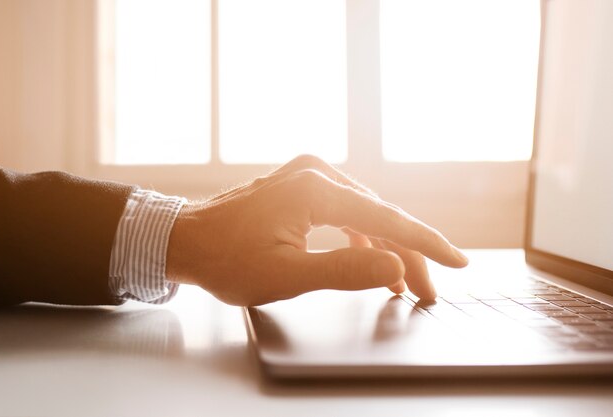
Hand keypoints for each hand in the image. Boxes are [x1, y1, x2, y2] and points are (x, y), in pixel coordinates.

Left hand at [166, 155, 467, 305]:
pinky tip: (373, 261)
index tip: (457, 262)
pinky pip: (346, 211)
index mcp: (315, 190)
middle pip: (379, 216)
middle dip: (407, 254)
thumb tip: (395, 269)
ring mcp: (308, 175)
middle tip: (429, 292)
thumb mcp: (286, 275)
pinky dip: (363, 237)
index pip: (385, 219)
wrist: (184, 240)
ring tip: (406, 284)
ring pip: (364, 214)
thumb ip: (344, 272)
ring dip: (386, 247)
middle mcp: (316, 173)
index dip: (424, 245)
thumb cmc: (225, 259)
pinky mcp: (301, 185)